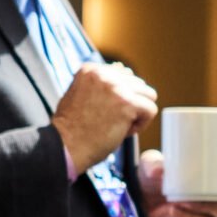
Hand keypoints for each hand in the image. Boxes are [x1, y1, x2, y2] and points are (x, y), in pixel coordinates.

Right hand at [53, 62, 157, 176]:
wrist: (66, 146)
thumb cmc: (73, 128)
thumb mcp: (80, 95)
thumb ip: (101, 83)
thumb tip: (125, 71)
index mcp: (91, 70)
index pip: (124, 76)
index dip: (119, 98)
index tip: (103, 111)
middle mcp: (103, 74)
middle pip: (139, 85)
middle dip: (130, 105)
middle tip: (110, 120)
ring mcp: (116, 87)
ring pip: (148, 96)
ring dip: (137, 114)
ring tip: (117, 125)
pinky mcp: (127, 103)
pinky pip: (150, 110)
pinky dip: (140, 125)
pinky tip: (122, 131)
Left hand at [136, 149, 216, 216]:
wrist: (138, 209)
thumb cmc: (150, 182)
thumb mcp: (149, 166)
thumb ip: (153, 163)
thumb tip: (159, 170)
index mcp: (214, 174)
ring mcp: (210, 212)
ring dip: (211, 205)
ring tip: (185, 200)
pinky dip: (190, 216)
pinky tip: (174, 210)